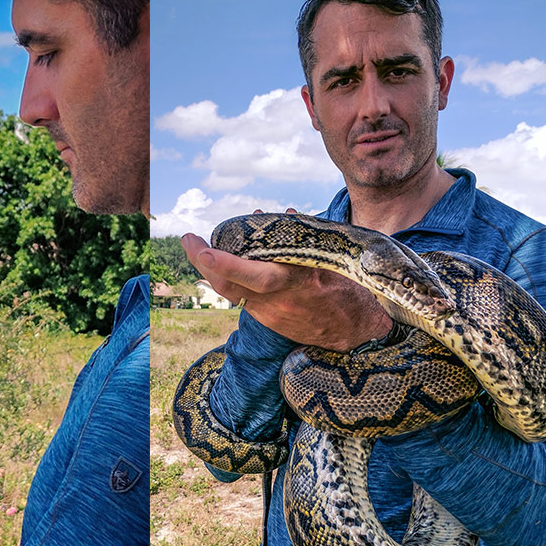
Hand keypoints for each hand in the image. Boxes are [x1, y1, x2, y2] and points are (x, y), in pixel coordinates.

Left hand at [181, 208, 391, 350]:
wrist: (358, 332)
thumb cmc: (349, 288)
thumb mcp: (333, 259)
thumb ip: (308, 238)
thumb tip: (286, 213)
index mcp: (298, 283)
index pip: (254, 275)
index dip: (224, 263)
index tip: (203, 250)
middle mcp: (279, 302)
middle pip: (229, 286)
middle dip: (203, 262)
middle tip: (188, 239)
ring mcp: (271, 315)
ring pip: (230, 293)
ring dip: (211, 270)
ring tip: (197, 247)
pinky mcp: (268, 322)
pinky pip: (241, 297)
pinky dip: (228, 278)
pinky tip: (219, 263)